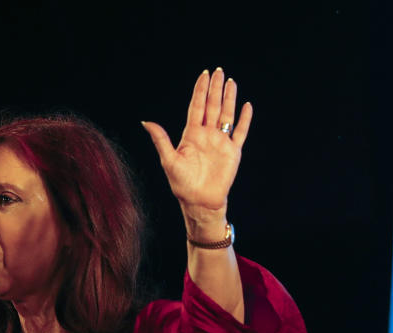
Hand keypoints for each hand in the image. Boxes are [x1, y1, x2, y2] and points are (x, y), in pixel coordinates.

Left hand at [143, 68, 253, 240]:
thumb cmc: (182, 184)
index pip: (197, 106)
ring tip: (231, 82)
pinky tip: (247, 106)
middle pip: (212, 106)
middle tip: (218, 70)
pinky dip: (244, 120)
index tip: (204, 74)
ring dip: (229, 99)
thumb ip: (160, 139)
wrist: (200, 201)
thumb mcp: (168, 160)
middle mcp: (207, 135)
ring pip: (227, 115)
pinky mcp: (233, 152)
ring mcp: (221, 142)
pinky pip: (240, 133)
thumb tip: (146, 122)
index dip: (200, 90)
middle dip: (215, 88)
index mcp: (191, 134)